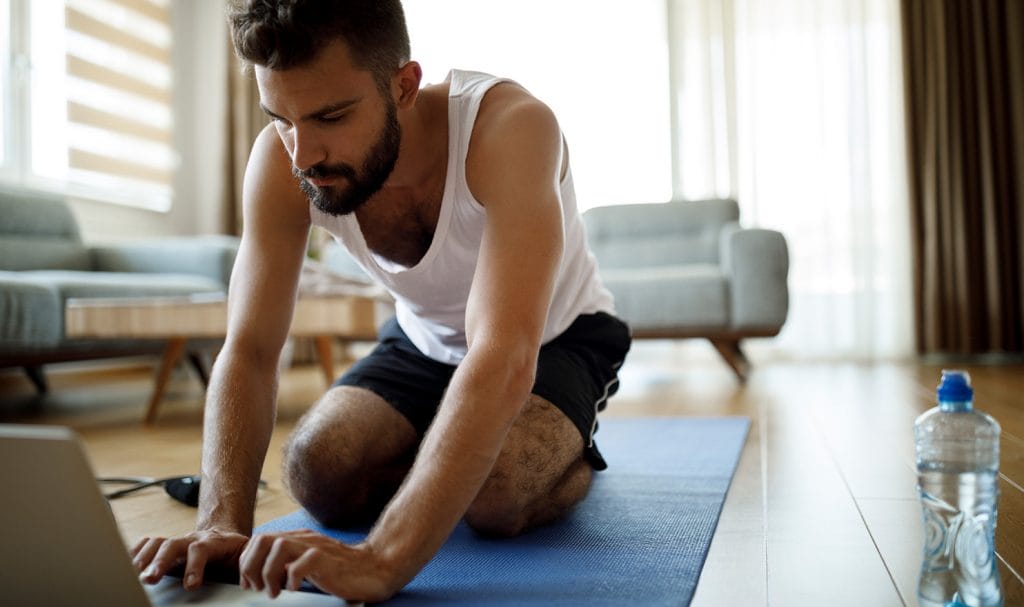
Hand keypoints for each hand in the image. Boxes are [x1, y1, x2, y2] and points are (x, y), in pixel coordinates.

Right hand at [131, 528, 248, 589]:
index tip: (190, 585)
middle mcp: (192, 539)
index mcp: (213, 543)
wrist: (226, 536)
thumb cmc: (235, 551)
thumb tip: (248, 578)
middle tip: (149, 579)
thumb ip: (243, 564)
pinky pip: (150, 543)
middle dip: (161, 562)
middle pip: (174, 545)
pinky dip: (137, 552)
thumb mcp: (244, 555)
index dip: (194, 566)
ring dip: (145, 558)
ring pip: (158, 543)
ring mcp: (179, 541)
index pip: (201, 550)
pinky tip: (127, 562)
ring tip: (134, 573)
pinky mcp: (168, 545)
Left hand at [239, 529, 397, 601]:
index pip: (259, 540)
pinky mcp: (327, 559)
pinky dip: (291, 579)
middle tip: (257, 588)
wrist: (375, 569)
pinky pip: (300, 564)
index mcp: (297, 539)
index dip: (247, 562)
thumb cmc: (343, 572)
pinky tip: (295, 589)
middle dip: (251, 566)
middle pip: (262, 539)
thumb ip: (290, 562)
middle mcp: (304, 539)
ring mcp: (316, 546)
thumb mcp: (310, 563)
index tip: (249, 583)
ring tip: (275, 592)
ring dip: (268, 573)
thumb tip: (262, 576)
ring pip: (277, 547)